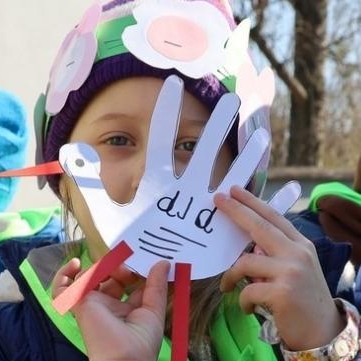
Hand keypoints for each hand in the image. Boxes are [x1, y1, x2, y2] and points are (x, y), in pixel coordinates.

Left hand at [56, 76, 299, 279]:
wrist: (149, 279)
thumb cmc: (129, 246)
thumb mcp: (108, 214)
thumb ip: (90, 181)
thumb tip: (67, 151)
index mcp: (160, 184)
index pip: (163, 140)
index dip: (167, 112)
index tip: (172, 80)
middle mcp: (188, 191)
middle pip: (206, 149)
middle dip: (218, 125)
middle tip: (230, 97)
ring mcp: (209, 211)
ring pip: (234, 177)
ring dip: (249, 157)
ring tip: (263, 137)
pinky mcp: (223, 234)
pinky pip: (252, 216)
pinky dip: (273, 203)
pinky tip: (293, 190)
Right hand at [58, 257, 167, 360]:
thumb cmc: (141, 343)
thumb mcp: (155, 311)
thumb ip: (157, 286)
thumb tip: (164, 262)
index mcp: (126, 309)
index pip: (127, 283)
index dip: (133, 269)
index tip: (142, 260)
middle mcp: (108, 305)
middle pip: (108, 276)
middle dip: (118, 266)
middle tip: (128, 265)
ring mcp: (92, 303)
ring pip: (89, 277)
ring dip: (99, 267)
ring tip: (111, 266)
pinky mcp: (79, 304)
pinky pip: (62, 288)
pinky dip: (63, 275)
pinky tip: (75, 266)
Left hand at [216, 184, 342, 350]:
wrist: (324, 333)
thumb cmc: (305, 303)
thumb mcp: (296, 272)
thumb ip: (276, 257)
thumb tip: (249, 248)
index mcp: (301, 246)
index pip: (274, 218)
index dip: (253, 203)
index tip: (234, 191)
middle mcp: (298, 253)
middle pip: (260, 227)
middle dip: (237, 211)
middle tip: (218, 200)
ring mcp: (291, 271)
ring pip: (246, 262)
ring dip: (231, 276)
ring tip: (227, 287)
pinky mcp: (282, 292)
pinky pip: (248, 290)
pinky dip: (243, 301)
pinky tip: (248, 309)